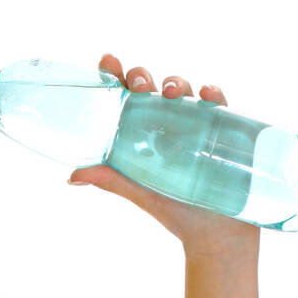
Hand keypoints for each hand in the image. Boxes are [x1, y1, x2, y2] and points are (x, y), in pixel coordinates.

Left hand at [67, 53, 258, 259]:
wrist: (217, 236)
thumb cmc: (176, 211)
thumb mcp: (140, 193)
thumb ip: (111, 180)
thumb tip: (72, 175)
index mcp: (144, 133)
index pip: (127, 98)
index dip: (117, 76)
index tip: (107, 61)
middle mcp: (169, 124)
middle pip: (153, 88)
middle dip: (143, 77)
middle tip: (138, 83)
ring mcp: (197, 124)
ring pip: (184, 91)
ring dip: (176, 82)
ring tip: (170, 92)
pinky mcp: (225, 130)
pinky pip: (220, 104)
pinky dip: (213, 94)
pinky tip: (207, 95)